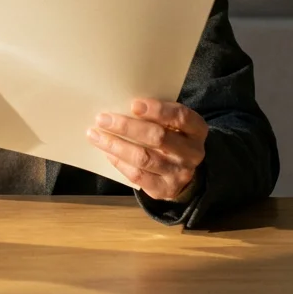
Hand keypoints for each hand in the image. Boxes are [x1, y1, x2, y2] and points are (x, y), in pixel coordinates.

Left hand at [87, 98, 207, 201]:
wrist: (183, 174)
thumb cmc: (172, 138)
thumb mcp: (173, 124)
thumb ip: (156, 115)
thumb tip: (120, 104)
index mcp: (197, 130)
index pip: (180, 117)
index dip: (158, 110)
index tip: (133, 104)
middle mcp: (192, 152)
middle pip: (158, 138)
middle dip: (127, 127)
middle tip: (102, 119)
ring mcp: (179, 173)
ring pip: (144, 158)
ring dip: (116, 145)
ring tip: (95, 135)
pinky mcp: (164, 189)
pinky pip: (138, 175)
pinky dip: (119, 162)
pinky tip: (107, 152)